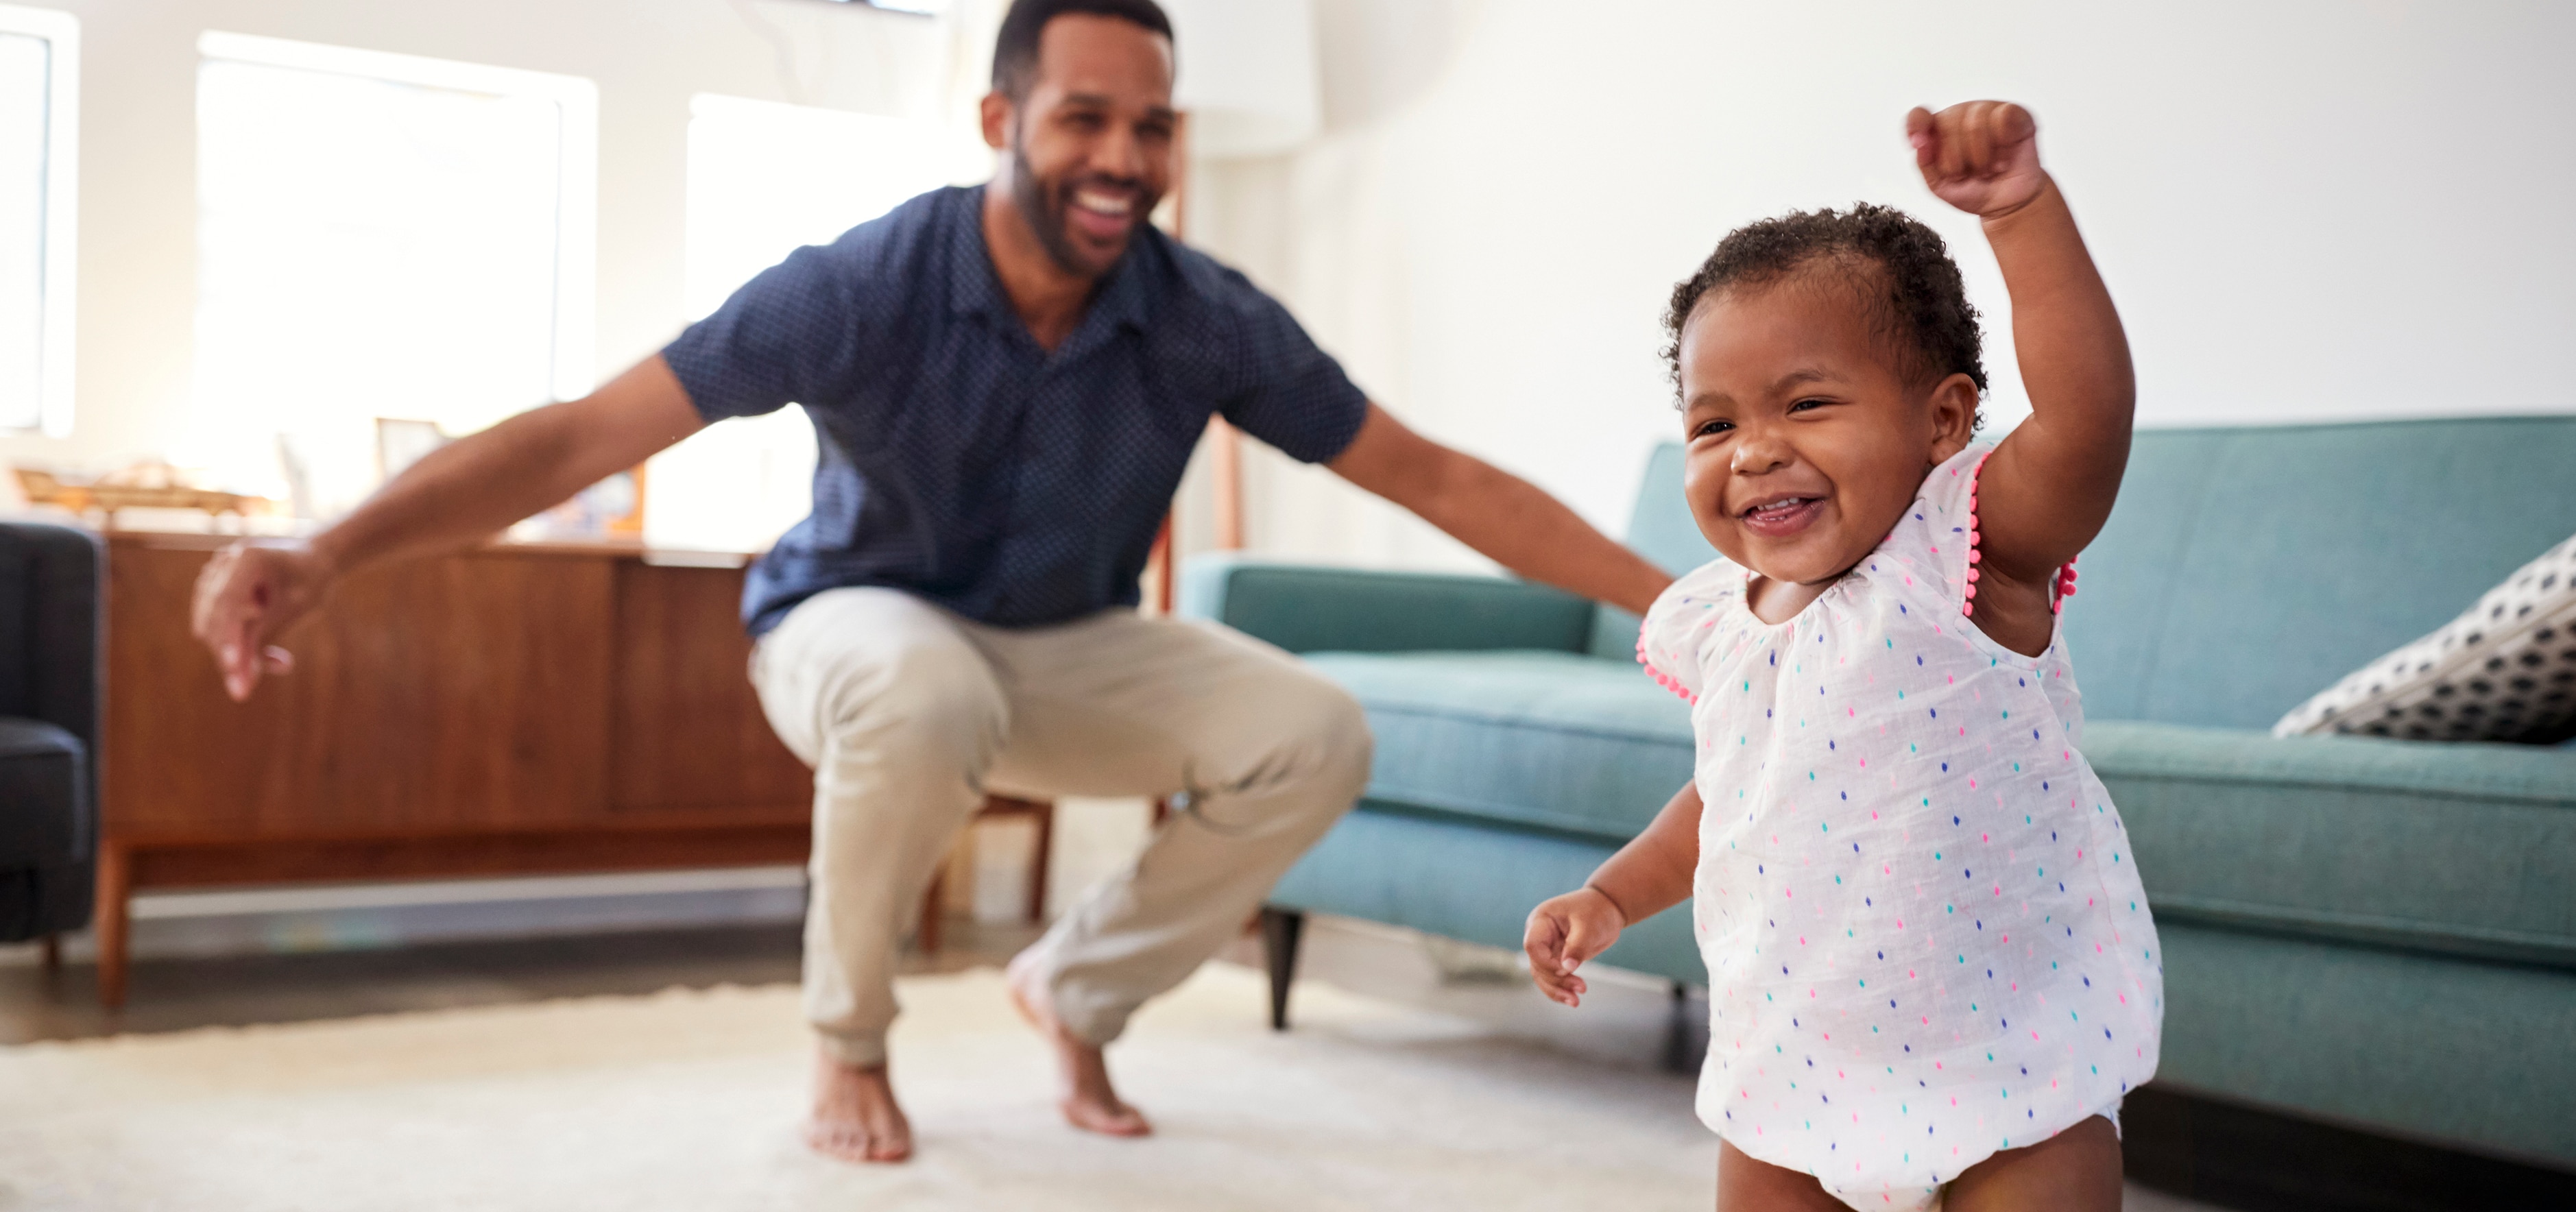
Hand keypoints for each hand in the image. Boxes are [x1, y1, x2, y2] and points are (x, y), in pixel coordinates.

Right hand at [190, 540, 330, 700]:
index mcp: (247, 558)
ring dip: (238, 654)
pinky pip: (219, 629)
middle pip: (214, 619)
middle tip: (246, 689)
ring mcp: (213, 578)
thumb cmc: (309, 581)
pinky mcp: (213, 595)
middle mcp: (223, 565)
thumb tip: (239, 688)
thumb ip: (263, 639)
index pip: (227, 600)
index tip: (231, 667)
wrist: (312, 561)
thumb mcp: (294, 607)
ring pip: (212, 629)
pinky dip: (240, 647)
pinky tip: (273, 658)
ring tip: (281, 664)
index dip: (227, 636)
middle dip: (230, 655)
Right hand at [1523, 886, 1626, 1007]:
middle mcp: (1539, 935)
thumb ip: (1577, 947)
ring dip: (1558, 989)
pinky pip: (1552, 978)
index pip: (1533, 946)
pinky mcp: (1556, 958)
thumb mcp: (1589, 927)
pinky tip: (1572, 1000)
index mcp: (1541, 921)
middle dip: (1557, 980)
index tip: (1567, 969)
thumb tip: (1566, 969)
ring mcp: (1547, 948)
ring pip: (1543, 975)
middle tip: (1581, 987)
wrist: (1607, 908)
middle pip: (1537, 964)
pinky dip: (1561, 989)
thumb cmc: (1597, 910)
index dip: (1546, 962)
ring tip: (1576, 1001)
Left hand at [1907, 101, 2044, 218]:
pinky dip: (2003, 145)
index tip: (1917, 143)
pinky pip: (2004, 117)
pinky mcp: (2015, 114)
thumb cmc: (1974, 191)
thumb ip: (1926, 164)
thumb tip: (1921, 144)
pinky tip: (2004, 159)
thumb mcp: (1940, 186)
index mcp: (1938, 130)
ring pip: (1976, 122)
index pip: (1919, 115)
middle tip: (1968, 174)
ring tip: (1987, 171)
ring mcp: (1988, 111)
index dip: (1915, 125)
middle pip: (1949, 123)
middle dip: (1957, 159)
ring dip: (1981, 157)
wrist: (2008, 205)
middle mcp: (1961, 115)